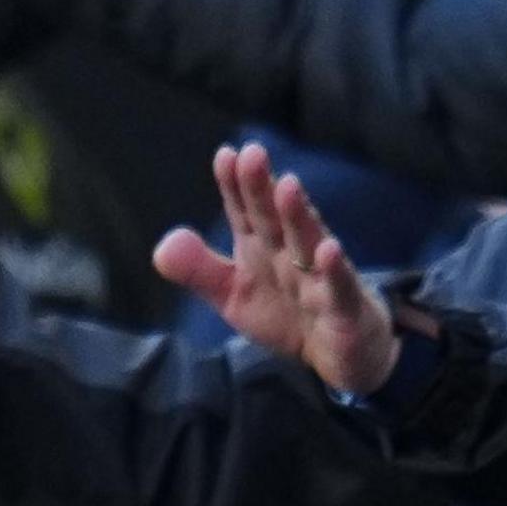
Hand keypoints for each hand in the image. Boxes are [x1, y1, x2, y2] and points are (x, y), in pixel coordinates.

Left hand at [153, 143, 403, 395]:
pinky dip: (335, 269)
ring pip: (308, 243)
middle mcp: (291, 255)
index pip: (245, 211)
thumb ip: (199, 270)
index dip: (235, 185)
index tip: (225, 155)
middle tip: (253, 152)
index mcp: (262, 248)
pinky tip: (328, 250)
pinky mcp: (344, 308)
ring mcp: (320, 279)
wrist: (341, 353)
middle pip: (273, 218)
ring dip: (298, 215)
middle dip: (262, 187)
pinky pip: (339, 286)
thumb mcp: (234, 296)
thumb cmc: (288, 313)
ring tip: (288, 185)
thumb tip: (162, 243)